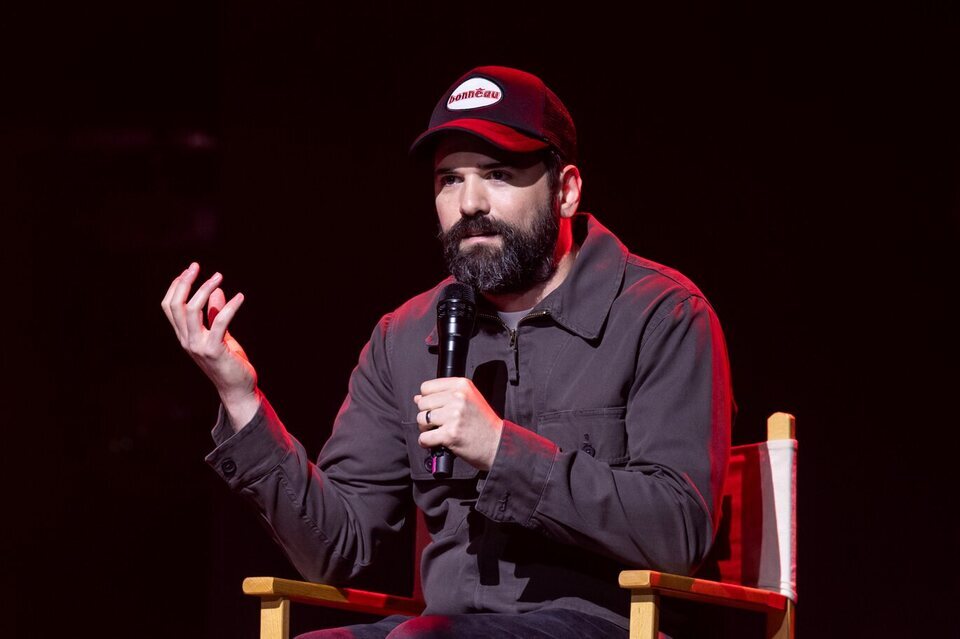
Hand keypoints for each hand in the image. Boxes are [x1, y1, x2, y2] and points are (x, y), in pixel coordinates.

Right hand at [161, 262, 259, 429]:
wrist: (238, 389)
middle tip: (197, 266)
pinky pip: (219, 322)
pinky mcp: (214, 351)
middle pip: (176, 305)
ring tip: (219, 276)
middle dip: (185, 282)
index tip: (190, 270)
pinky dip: (230, 307)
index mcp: (184, 336)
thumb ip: (215, 315)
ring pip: (192, 310)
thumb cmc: (229, 363)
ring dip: (204, 289)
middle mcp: (187, 340)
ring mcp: (198, 346)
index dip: (176, 286)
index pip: (169, 306)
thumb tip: (217, 290)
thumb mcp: (221, 335)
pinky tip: (240, 297)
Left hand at [415, 378, 502, 470]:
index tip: (436, 407)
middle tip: (438, 423)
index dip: (428, 399)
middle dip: (426, 415)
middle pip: (422, 403)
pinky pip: (424, 437)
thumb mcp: (469, 400)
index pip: (426, 387)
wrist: (497, 443)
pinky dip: (427, 442)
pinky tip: (437, 442)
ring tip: (439, 432)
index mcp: (462, 385)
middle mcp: (458, 397)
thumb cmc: (483, 423)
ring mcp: (454, 415)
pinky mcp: (450, 434)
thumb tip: (417, 398)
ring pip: (421, 419)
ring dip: (426, 429)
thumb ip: (444, 395)